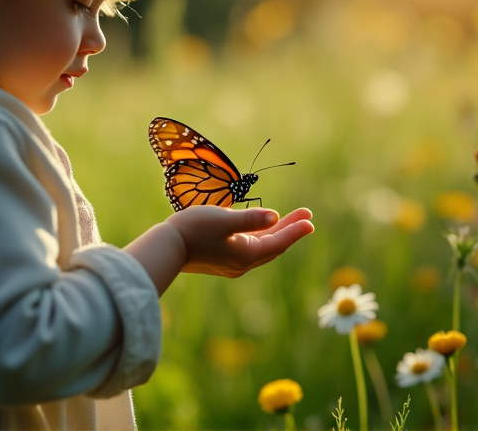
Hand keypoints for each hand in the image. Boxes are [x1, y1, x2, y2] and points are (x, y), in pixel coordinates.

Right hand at [166, 206, 313, 277]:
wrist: (166, 248)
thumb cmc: (193, 229)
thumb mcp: (223, 220)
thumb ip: (250, 219)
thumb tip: (274, 216)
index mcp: (246, 254)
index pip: (279, 242)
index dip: (295, 230)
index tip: (310, 220)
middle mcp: (243, 262)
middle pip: (274, 244)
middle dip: (290, 229)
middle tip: (306, 215)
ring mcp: (234, 262)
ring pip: (263, 245)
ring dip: (277, 231)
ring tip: (291, 218)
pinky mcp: (224, 259)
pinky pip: (251, 247)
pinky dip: (262, 236)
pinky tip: (263, 226)